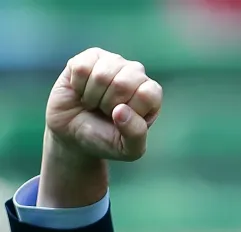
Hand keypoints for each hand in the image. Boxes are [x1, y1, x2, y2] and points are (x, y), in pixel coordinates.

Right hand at [38, 48, 161, 207]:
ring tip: (93, 103)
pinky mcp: (90, 57)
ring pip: (102, 74)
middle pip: (123, 83)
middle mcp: (136, 74)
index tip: (120, 120)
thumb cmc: (105, 140)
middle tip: (104, 111)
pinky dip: (77, 85)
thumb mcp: (127, 149)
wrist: (74, 135)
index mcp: (151, 94)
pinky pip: (82, 67)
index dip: (129, 111)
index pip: (147, 94)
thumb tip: (121, 110)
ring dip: (92, 96)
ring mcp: (113, 63)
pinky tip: (81, 91)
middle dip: (108, 104)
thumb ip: (135, 134)